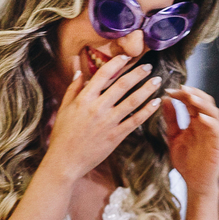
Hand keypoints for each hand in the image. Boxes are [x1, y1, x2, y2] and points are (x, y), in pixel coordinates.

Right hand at [44, 57, 161, 180]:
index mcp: (83, 99)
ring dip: (146, 89)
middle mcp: (97, 108)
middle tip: (148, 66)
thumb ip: (72, 89)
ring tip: (156, 80)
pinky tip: (156, 102)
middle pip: (122, 85)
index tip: (126, 57)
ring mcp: (108, 122)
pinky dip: (148, 111)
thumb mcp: (63, 109)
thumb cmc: (62, 135)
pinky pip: (136, 120)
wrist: (65, 161)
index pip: (103, 75)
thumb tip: (79, 72)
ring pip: (132, 101)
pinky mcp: (116, 136)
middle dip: (137, 73)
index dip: (116, 63)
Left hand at [163, 86, 218, 196]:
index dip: (182, 94)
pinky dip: (210, 122)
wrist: (195, 183)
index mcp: (197, 122)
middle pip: (204, 102)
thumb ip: (171, 119)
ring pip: (213, 113)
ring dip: (202, 103)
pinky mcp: (217, 145)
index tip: (168, 90)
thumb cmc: (186, 160)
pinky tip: (201, 117)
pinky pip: (216, 130)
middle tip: (180, 88)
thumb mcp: (174, 136)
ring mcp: (214, 134)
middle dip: (193, 93)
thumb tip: (165, 99)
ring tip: (191, 96)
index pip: (192, 101)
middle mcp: (207, 125)